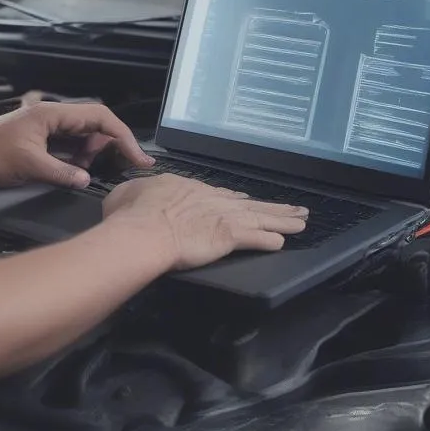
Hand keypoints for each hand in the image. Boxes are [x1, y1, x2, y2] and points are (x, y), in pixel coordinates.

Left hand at [0, 101, 153, 189]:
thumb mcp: (27, 166)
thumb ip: (62, 173)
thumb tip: (87, 179)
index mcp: (52, 113)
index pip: (101, 117)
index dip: (123, 137)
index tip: (138, 157)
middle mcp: (52, 118)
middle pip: (95, 127)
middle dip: (108, 148)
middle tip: (120, 170)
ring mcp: (46, 131)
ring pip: (82, 139)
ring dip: (90, 157)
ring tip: (86, 174)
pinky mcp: (39, 144)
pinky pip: (69, 149)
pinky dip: (77, 161)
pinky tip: (75, 175)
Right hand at [102, 174, 308, 270]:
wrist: (144, 230)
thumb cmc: (132, 214)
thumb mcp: (127, 194)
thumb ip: (137, 193)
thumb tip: (133, 195)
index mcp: (189, 188)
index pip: (220, 194)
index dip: (237, 200)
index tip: (246, 201)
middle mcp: (212, 198)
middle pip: (249, 203)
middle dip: (272, 206)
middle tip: (293, 208)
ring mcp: (224, 216)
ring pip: (261, 217)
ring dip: (283, 219)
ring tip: (302, 221)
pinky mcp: (230, 236)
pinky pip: (257, 238)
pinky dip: (271, 240)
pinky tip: (283, 242)